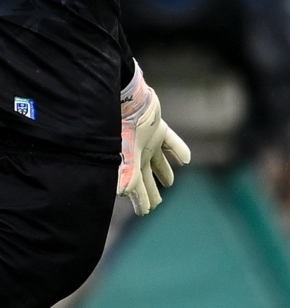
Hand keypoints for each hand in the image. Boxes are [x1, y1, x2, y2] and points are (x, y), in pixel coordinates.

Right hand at [119, 62, 189, 214]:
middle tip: (154, 206)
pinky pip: (170, 142)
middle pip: (145, 177)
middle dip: (149, 192)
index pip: (135, 186)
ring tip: (169, 184)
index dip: (140, 200)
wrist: (127, 95)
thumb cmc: (123, 122)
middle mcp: (137, 153)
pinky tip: (185, 161)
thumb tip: (123, 192)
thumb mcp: (125, 147)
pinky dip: (178, 151)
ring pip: (157, 162)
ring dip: (162, 174)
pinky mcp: (157, 128)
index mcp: (129, 161)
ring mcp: (147, 141)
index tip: (145, 212)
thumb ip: (125, 170)